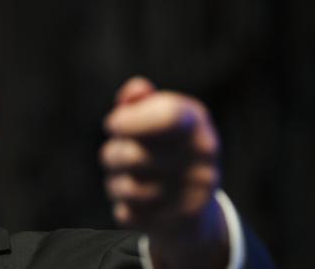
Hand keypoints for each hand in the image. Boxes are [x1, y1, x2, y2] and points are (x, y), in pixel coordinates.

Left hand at [101, 77, 227, 267]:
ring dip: (115, 182)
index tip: (113, 124)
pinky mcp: (176, 224)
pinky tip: (135, 203)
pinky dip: (123, 207)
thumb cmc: (164, 150)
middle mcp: (202, 159)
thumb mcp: (156, 119)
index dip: (130, 120)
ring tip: (124, 178)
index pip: (167, 115)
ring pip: (126, 188)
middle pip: (133, 155)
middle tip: (116, 153)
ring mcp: (193, 195)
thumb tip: (135, 91)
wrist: (193, 208)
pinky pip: (127, 214)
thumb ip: (140, 101)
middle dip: (112, 153)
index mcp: (197, 124)